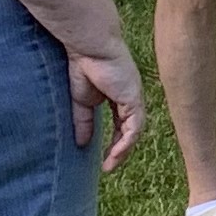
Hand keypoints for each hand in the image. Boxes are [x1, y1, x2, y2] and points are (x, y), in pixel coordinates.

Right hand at [66, 37, 144, 170]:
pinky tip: (115, 154)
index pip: (121, 124)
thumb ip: (84, 122)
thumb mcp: (81, 102)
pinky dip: (125, 143)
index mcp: (118, 96)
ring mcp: (134, 99)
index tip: (103, 158)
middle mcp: (130, 98)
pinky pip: (134, 127)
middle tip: (108, 166)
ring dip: (123, 151)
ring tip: (110, 165)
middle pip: (130, 130)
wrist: (89, 48)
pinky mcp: (134, 99)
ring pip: (134, 131)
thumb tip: (81, 143)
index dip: (114, 142)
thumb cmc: (84, 67)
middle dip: (120, 150)